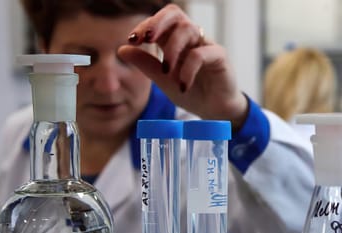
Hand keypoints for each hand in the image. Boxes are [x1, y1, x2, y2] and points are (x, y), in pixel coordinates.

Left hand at [118, 4, 247, 128]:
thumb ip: (145, 64)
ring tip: (166, 71)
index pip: (159, 21)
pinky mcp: (219, 57)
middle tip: (147, 39)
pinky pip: (201, 54)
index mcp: (174, 40)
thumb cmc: (191, 91)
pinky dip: (188, 69)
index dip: (145, 25)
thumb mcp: (162, 80)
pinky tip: (182, 86)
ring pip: (187, 29)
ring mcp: (206, 44)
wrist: (214, 110)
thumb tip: (122, 49)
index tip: (131, 40)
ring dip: (172, 49)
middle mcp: (190, 38)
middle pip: (175, 14)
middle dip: (157, 22)